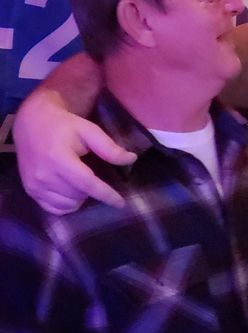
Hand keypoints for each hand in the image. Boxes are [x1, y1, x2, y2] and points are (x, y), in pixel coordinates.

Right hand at [13, 96, 134, 214]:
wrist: (32, 123)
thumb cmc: (64, 126)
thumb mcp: (89, 130)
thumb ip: (109, 147)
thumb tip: (131, 159)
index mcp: (59, 158)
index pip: (87, 184)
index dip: (106, 195)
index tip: (121, 203)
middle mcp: (43, 175)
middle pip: (79, 195)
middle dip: (93, 190)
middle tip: (95, 175)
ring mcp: (34, 185)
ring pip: (67, 205)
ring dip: (80, 198)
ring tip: (83, 181)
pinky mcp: (30, 191)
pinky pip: (53, 209)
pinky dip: (66, 204)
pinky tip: (71, 192)